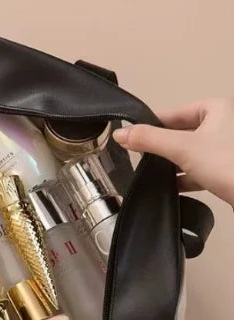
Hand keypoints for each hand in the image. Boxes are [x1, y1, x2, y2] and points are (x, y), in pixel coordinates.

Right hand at [113, 98, 233, 205]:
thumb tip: (119, 134)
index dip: (152, 125)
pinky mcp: (229, 170)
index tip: (133, 139)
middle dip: (162, 148)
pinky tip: (172, 188)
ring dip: (173, 165)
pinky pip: (201, 170)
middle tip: (141, 159)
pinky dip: (186, 178)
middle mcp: (224, 124)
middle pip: (182, 134)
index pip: (174, 114)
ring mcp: (227, 148)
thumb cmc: (226, 163)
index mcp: (216, 109)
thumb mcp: (181, 148)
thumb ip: (149, 139)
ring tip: (154, 175)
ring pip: (191, 153)